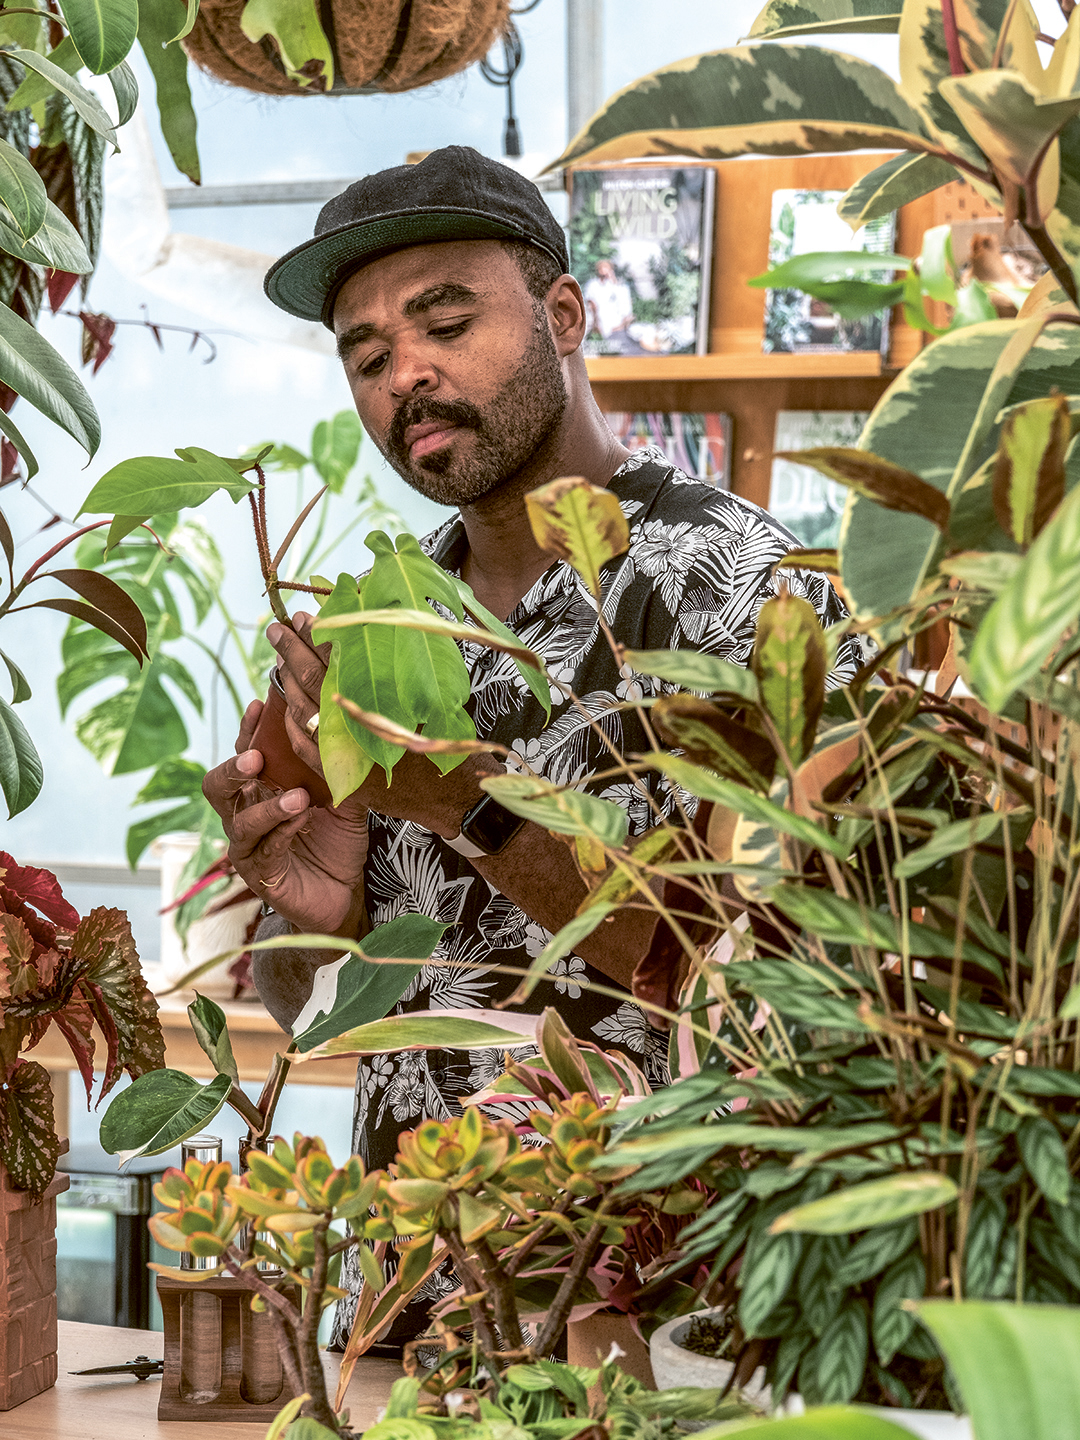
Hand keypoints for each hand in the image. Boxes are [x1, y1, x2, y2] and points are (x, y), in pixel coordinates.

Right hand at [202, 697, 368, 938]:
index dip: (247, 730)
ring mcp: (249, 847)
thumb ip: (337, 771)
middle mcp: (246, 815)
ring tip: (297, 797)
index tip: (259, 705)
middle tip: (256, 758)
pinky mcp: (261, 875)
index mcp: (261, 790)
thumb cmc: (337, 842)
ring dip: (268, 807)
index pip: (244, 754)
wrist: (344, 893)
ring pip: (239, 822)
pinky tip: (302, 820)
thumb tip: (342, 733)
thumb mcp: (343, 800)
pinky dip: (282, 833)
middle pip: (216, 787)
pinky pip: (263, 850)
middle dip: (233, 768)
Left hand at [271, 612, 502, 838]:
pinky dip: (292, 725)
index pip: (337, 657)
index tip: (303, 617)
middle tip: (277, 629)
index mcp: (381, 697)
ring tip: (278, 661)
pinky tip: (286, 707)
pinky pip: (305, 746)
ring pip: (303, 710)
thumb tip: (375, 632)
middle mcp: (358, 721)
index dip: (317, 635)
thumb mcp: (432, 698)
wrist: (454, 795)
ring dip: (286, 683)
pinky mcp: (342, 775)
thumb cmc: (450, 741)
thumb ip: (402, 671)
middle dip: (291, 651)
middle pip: (313, 679)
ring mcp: (345, 750)